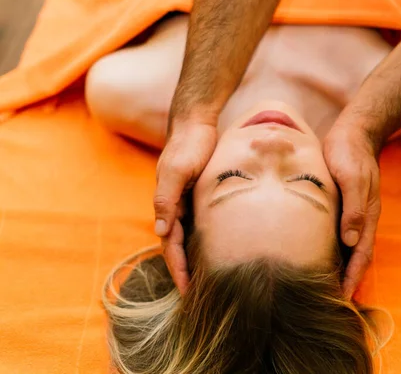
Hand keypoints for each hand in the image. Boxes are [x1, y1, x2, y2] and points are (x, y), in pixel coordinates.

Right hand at [154, 123, 217, 293]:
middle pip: (180, 248)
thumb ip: (166, 199)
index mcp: (166, 206)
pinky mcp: (199, 197)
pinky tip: (217, 252)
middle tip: (198, 296)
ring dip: (195, 260)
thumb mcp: (176, 171)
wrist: (196, 124)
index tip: (186, 291)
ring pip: (190, 239)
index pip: (171, 247)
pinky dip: (205, 242)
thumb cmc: (187, 146)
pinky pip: (201, 225)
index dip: (178, 270)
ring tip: (208, 282)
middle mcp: (175, 208)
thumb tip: (161, 230)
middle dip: (186, 272)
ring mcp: (187, 204)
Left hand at [323, 122, 380, 298]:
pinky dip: (332, 250)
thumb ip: (353, 208)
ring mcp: (351, 214)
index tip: (342, 300)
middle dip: (347, 280)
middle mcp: (360, 220)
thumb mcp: (353, 178)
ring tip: (323, 287)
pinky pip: (337, 235)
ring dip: (339, 268)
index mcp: (366, 216)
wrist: (353, 133)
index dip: (353, 278)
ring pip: (347, 248)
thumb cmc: (350, 153)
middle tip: (329, 303)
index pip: (362, 256)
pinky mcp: (341, 207)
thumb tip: (350, 240)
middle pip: (356, 257)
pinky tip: (318, 257)